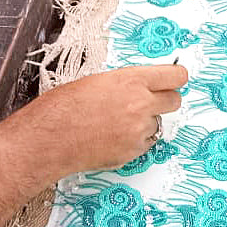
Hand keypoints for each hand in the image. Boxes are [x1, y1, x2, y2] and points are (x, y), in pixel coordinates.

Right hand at [9, 64, 187, 176]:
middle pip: (175, 100)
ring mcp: (139, 130)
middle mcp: (140, 104)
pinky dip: (135, 140)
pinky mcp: (134, 151)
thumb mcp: (98, 81)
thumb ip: (128, 83)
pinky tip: (113, 136)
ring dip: (145, 122)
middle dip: (165, 99)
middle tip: (150, 100)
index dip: (176, 77)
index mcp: (131, 80)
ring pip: (158, 123)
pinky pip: (146, 142)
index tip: (176, 78)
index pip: (175, 76)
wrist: (49, 139)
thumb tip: (145, 85)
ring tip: (117, 121)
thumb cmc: (64, 107)